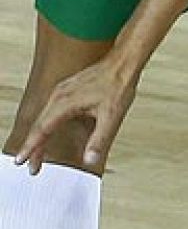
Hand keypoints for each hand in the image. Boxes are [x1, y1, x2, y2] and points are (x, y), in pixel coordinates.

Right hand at [13, 58, 138, 174]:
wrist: (124, 63)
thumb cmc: (119, 85)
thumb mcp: (111, 117)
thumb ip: (99, 140)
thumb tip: (90, 160)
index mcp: (65, 103)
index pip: (42, 130)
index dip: (31, 148)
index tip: (22, 161)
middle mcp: (59, 95)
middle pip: (39, 125)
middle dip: (33, 147)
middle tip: (31, 165)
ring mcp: (62, 91)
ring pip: (43, 117)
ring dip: (39, 136)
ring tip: (37, 153)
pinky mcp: (68, 89)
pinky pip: (50, 110)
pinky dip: (46, 124)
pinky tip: (49, 131)